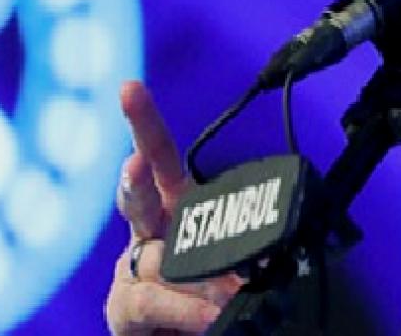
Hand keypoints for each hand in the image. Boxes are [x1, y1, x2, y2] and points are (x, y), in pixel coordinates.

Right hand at [105, 81, 242, 334]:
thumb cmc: (213, 295)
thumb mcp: (238, 265)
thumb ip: (249, 251)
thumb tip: (277, 248)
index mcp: (175, 211)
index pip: (160, 162)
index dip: (145, 125)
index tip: (129, 88)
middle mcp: (147, 235)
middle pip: (136, 198)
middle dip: (134, 179)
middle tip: (135, 164)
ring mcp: (130, 272)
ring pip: (155, 258)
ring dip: (193, 273)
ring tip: (226, 291)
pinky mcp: (124, 310)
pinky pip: (152, 300)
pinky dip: (186, 308)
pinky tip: (210, 313)